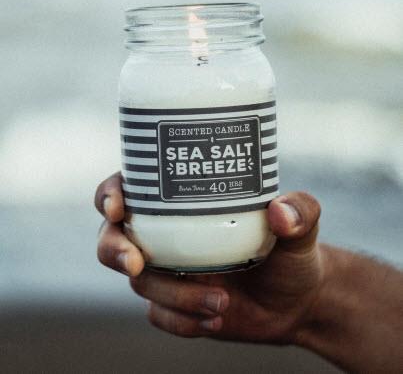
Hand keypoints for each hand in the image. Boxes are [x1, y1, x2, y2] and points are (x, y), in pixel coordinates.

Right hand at [95, 172, 321, 343]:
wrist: (296, 302)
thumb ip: (301, 212)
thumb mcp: (302, 228)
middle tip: (139, 263)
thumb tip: (279, 212)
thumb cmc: (292, 254)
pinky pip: (158, 315)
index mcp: (184, 206)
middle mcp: (167, 236)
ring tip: (221, 301)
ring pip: (140, 282)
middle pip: (112, 239)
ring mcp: (168, 273)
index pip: (132, 190)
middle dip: (116, 251)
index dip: (111, 194)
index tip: (119, 206)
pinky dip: (182, 321)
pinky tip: (215, 318)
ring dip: (174, 294)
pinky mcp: (175, 305)